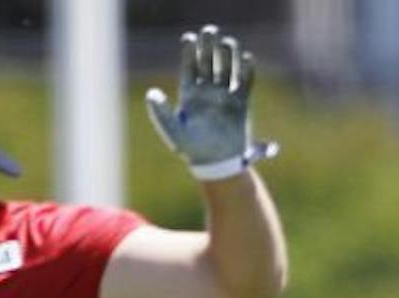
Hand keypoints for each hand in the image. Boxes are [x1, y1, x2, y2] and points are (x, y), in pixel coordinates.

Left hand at [145, 24, 278, 180]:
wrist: (217, 164)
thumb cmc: (192, 150)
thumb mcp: (173, 131)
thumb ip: (161, 113)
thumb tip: (152, 93)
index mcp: (189, 94)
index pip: (190, 66)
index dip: (189, 51)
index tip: (189, 39)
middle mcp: (207, 92)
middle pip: (209, 63)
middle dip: (209, 47)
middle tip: (210, 31)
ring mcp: (224, 97)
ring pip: (227, 70)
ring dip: (228, 56)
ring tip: (229, 43)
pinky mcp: (241, 105)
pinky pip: (245, 84)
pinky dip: (247, 71)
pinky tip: (247, 59)